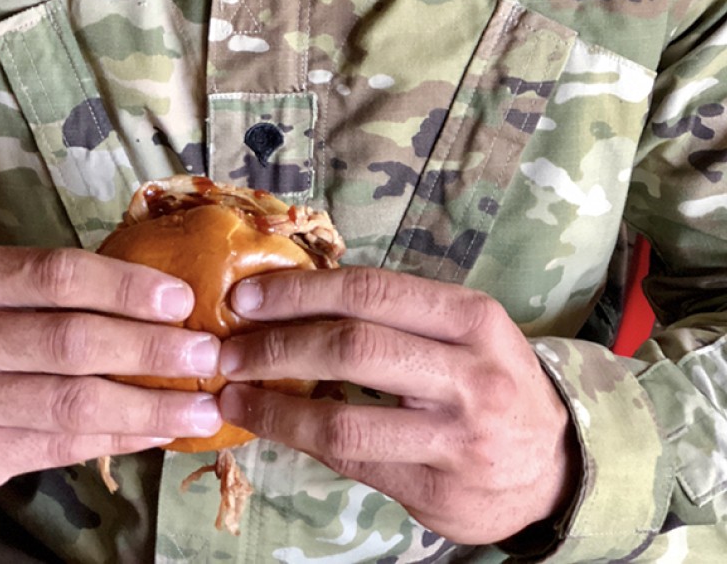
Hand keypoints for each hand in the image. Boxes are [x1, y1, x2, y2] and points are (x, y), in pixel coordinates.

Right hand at [0, 244, 222, 496]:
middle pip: (72, 341)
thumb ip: (65, 290)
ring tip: (201, 410)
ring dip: (149, 407)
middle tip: (207, 356)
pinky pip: (62, 447)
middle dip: (151, 349)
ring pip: (73, 404)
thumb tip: (169, 302)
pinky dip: (119, 438)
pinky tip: (157, 431)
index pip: (60, 274)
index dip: (127, 286)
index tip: (182, 300)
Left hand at [217, 267, 580, 545]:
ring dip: (275, 406)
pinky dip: (304, 441)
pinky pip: (355, 462)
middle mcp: (470, 373)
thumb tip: (295, 295)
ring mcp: (457, 438)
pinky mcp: (439, 490)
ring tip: (234, 393)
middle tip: (227, 346)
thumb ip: (396, 313)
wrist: (554, 465)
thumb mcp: (464, 330)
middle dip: (277, 345)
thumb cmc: (490, 379)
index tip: (248, 295)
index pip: (370, 291)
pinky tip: (274, 427)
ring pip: (346, 419)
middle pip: (353, 347)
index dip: (300, 291)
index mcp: (471, 317)